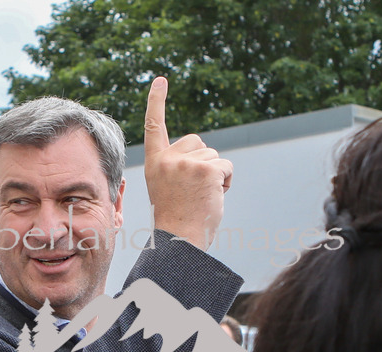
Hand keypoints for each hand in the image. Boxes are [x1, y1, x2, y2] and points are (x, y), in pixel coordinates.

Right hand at [144, 77, 232, 250]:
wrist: (179, 240)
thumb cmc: (177, 219)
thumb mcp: (169, 187)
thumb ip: (179, 167)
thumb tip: (207, 159)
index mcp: (155, 163)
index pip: (155, 126)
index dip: (157, 102)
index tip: (161, 80)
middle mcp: (168, 159)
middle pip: (198, 142)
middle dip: (204, 161)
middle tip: (194, 190)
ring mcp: (187, 163)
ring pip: (215, 156)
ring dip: (215, 175)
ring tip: (201, 197)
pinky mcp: (207, 169)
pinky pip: (226, 166)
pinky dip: (226, 182)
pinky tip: (212, 196)